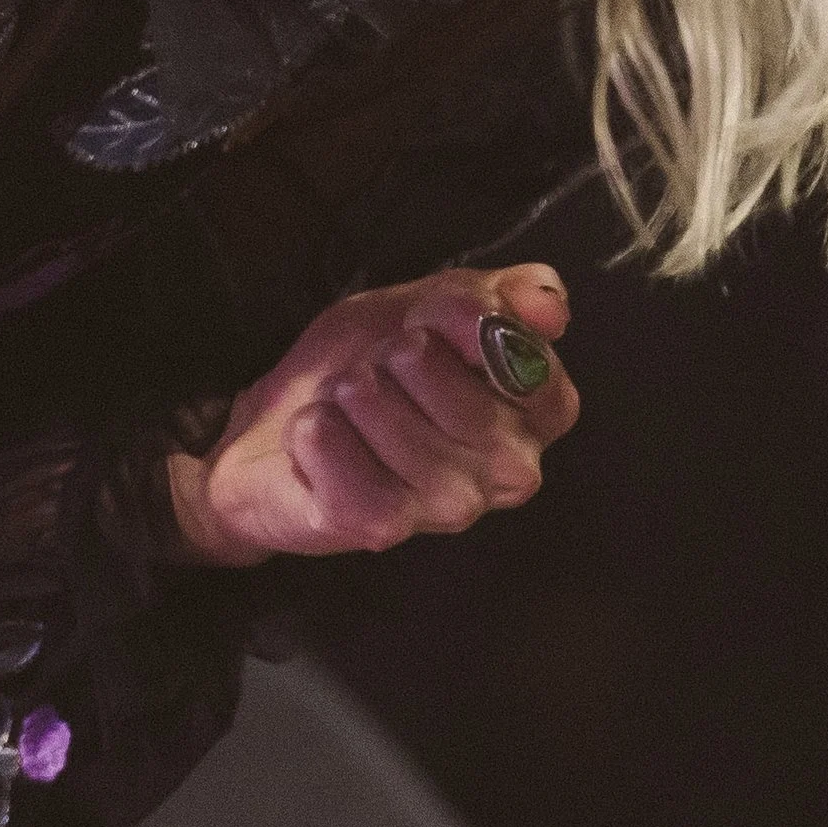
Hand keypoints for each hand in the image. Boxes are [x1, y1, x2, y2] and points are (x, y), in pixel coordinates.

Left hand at [164, 265, 579, 567]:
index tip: (426, 322)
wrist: (278, 429)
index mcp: (534, 415)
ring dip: (347, 388)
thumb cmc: (365, 365)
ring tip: (347, 403)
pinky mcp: (381, 528)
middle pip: (448, 384)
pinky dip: (313, 426)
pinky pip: (335, 447)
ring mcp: (449, 507)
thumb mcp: (423, 306)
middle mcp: (510, 471)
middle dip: (394, 355)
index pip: (530, 366)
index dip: (466, 325)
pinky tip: (318, 437)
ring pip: (383, 408)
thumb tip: (549, 301)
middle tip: (380, 368)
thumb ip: (487, 298)